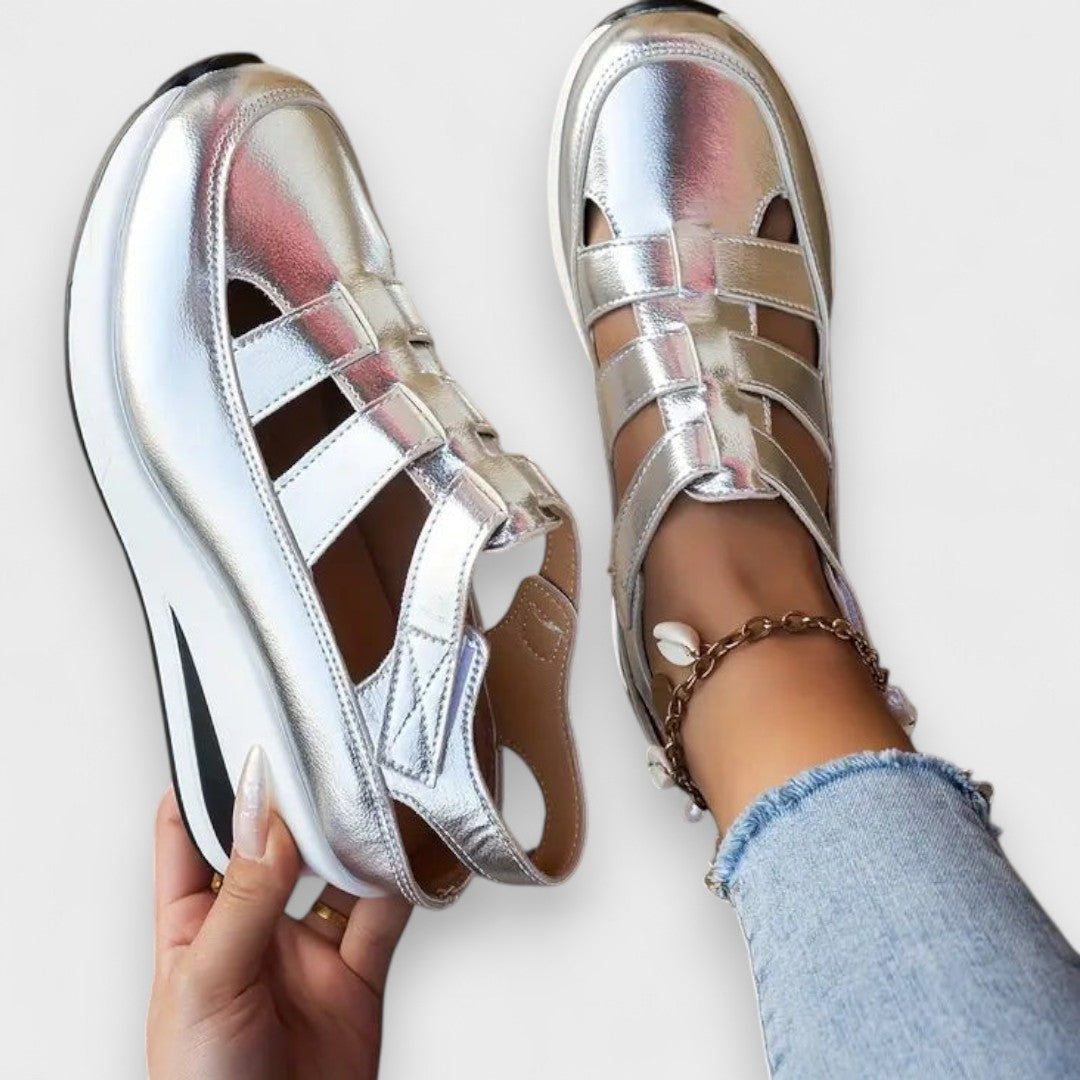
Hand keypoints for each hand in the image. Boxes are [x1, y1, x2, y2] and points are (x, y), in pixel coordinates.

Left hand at [147, 747, 410, 1079]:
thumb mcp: (206, 985)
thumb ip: (243, 901)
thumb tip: (267, 823)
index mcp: (192, 924)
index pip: (189, 834)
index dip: (209, 783)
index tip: (240, 734)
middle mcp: (250, 927)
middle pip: (274, 844)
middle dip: (297, 803)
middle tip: (323, 756)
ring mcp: (305, 951)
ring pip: (334, 873)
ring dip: (352, 839)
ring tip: (370, 796)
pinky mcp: (355, 977)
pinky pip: (382, 918)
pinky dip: (400, 886)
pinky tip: (406, 857)